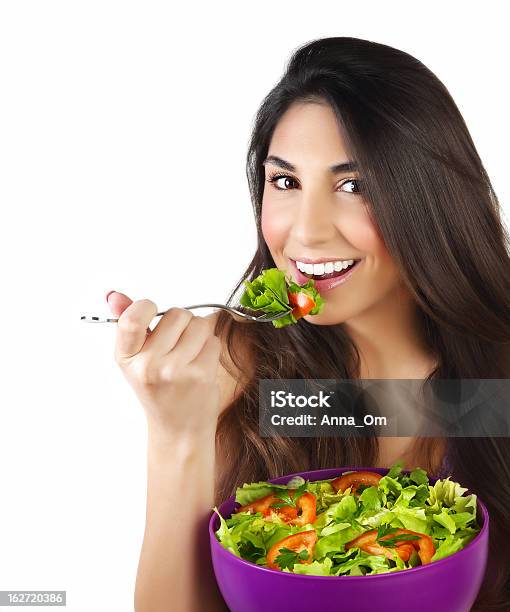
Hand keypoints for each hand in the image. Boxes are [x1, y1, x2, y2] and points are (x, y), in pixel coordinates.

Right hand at [106, 291, 221, 439]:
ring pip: (200, 324)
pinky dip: (211, 348)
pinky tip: (200, 364)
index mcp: (126, 357)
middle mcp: (148, 365)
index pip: (132, 319)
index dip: (147, 307)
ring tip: (190, 355)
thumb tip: (115, 295)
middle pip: (177, 314)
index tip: (152, 311)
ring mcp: (175, 371)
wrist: (178, 428)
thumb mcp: (136, 358)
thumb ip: (128, 323)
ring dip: (200, 335)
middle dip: (183, 322)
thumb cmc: (159, 389)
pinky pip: (213, 341)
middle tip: (177, 343)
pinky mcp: (200, 375)